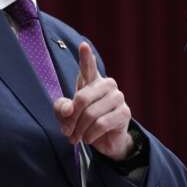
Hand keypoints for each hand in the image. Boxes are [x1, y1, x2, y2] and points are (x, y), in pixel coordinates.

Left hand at [54, 42, 133, 160]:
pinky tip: (88, 139)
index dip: (86, 57)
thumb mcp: (67, 116)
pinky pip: (101, 124)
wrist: (105, 141)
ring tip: (76, 138)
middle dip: (71, 119)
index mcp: (92, 81)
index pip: (88, 67)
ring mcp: (118, 98)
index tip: (83, 46)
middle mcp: (107, 85)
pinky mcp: (124, 113)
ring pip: (91, 114)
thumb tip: (68, 109)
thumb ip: (61, 109)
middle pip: (82, 98)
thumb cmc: (84, 122)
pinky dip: (90, 135)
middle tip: (66, 132)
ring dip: (80, 130)